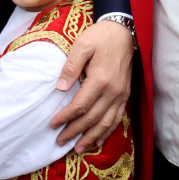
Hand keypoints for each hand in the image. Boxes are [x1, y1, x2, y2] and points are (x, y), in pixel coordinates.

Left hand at [49, 19, 133, 152]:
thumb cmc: (100, 37)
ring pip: (106, 122)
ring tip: (78, 148)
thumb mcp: (82, 45)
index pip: (80, 106)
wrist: (124, 31)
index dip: (66, 117)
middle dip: (75, 132)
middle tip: (60, 142)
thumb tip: (61, 89)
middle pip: (92, 118)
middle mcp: (113, 91)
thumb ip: (71, 67)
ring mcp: (121, 94)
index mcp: (100, 80)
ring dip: (92, 137)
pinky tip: (100, 140)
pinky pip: (117, 118)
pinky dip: (108, 131)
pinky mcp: (125, 94)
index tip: (53, 125)